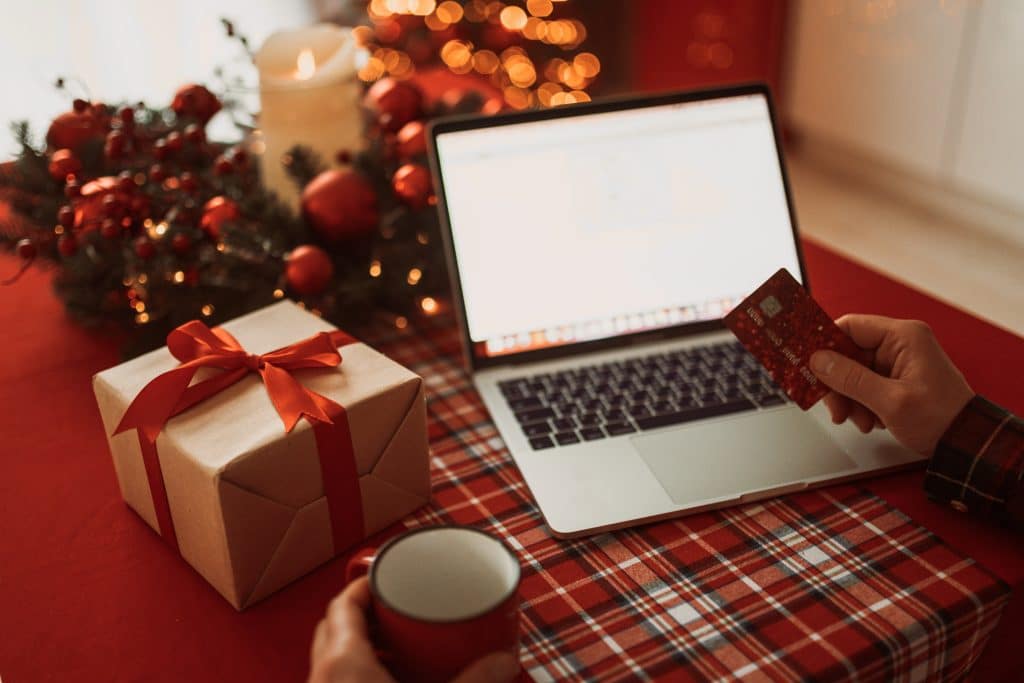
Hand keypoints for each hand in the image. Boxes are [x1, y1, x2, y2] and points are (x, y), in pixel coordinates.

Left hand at [308, 577, 519, 682]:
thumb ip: (474, 682)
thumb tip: (506, 659)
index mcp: (342, 662)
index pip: (343, 603)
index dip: (365, 584)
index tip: (389, 577)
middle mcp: (323, 678)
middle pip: (333, 627)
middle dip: (363, 614)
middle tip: (397, 610)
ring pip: (331, 659)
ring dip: (360, 647)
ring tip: (397, 648)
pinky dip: (358, 675)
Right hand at [809, 314, 973, 455]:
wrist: (965, 443)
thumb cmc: (940, 419)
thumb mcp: (889, 401)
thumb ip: (851, 379)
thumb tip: (818, 361)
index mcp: (903, 337)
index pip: (850, 326)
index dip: (825, 344)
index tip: (808, 364)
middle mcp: (900, 343)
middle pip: (848, 352)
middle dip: (838, 383)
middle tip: (835, 407)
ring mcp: (898, 360)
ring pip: (853, 371)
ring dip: (849, 398)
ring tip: (858, 421)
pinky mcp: (897, 377)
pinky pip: (865, 383)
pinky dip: (860, 403)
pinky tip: (869, 421)